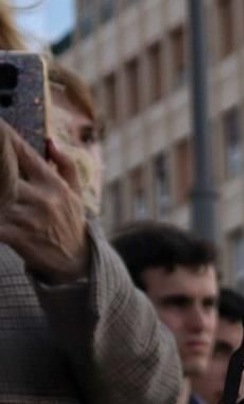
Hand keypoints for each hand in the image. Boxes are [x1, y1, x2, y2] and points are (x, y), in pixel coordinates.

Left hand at [0, 124, 89, 282]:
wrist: (76, 263)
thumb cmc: (71, 223)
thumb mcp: (76, 193)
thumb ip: (66, 165)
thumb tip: (50, 141)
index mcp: (53, 184)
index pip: (25, 154)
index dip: (6, 139)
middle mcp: (41, 198)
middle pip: (4, 170)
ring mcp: (27, 217)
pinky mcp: (15, 236)